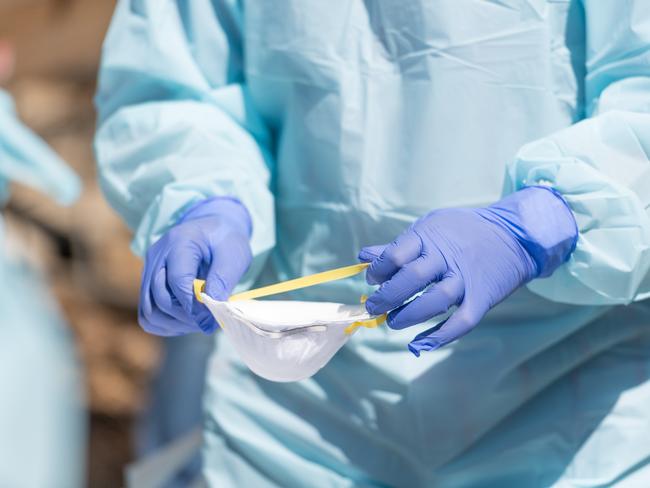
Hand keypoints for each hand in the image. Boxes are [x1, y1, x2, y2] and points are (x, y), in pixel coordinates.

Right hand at [139, 197, 251, 334]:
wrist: (213, 229)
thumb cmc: (225, 240)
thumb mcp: (234, 254)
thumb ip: (223, 280)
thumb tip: (212, 310)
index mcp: (179, 242)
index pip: (178, 281)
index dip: (194, 306)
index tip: (212, 319)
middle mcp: (158, 255)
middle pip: (160, 298)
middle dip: (186, 317)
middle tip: (208, 323)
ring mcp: (149, 269)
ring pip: (149, 310)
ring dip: (174, 323)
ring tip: (198, 323)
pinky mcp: (149, 282)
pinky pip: (148, 312)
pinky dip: (165, 323)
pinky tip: (186, 322)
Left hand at [359, 186, 576, 355]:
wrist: (514, 234)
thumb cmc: (463, 231)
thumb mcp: (429, 228)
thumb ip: (397, 246)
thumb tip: (363, 257)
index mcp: (429, 236)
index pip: (395, 255)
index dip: (378, 271)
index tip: (373, 280)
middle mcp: (447, 257)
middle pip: (411, 279)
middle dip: (387, 297)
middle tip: (374, 307)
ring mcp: (466, 278)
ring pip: (435, 301)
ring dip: (410, 315)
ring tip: (394, 321)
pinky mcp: (483, 298)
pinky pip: (462, 322)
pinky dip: (440, 336)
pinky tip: (420, 343)